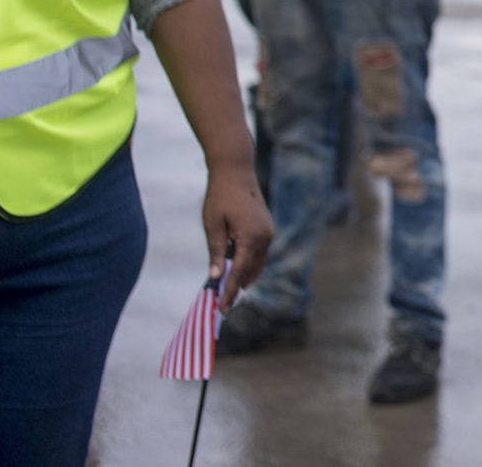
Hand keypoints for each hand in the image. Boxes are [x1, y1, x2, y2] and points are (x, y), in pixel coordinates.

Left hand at [203, 163, 272, 310]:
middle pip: (251, 271)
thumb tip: (216, 277)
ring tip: (229, 291)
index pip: (239, 273)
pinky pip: (260, 253)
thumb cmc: (220, 197)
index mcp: (251, 237)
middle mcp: (265, 237)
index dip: (229, 292)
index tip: (222, 309)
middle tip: (222, 304)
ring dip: (244, 277)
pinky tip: (237, 270)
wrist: (236, 172)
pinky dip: (249, 264)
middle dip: (236, 287)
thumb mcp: (213, 226)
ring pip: (258, 263)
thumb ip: (217, 252)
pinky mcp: (268, 228)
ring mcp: (269, 232)